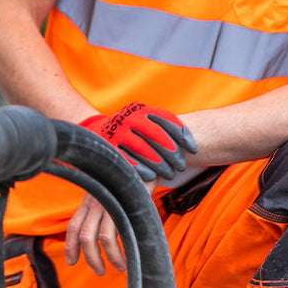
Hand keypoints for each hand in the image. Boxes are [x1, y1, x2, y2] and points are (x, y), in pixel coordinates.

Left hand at [64, 179, 156, 274]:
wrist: (143, 157)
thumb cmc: (127, 177)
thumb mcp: (110, 190)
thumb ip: (103, 206)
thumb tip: (102, 231)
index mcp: (90, 198)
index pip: (73, 225)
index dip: (70, 246)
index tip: (72, 262)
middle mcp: (95, 201)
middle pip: (83, 235)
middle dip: (90, 258)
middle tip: (99, 271)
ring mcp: (108, 202)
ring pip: (99, 238)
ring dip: (108, 258)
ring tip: (119, 267)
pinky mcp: (123, 204)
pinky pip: (116, 233)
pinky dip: (118, 252)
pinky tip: (128, 259)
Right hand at [81, 102, 196, 182]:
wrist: (94, 131)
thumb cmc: (129, 130)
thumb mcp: (144, 122)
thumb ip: (164, 128)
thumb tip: (190, 144)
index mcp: (140, 109)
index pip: (165, 119)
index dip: (182, 134)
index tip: (193, 149)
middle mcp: (128, 117)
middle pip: (156, 134)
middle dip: (172, 152)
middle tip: (182, 165)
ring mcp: (117, 131)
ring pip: (143, 148)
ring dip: (159, 163)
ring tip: (170, 174)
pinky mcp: (108, 146)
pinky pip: (127, 160)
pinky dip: (141, 169)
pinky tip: (152, 177)